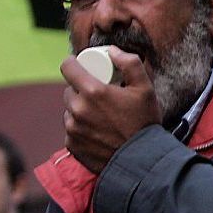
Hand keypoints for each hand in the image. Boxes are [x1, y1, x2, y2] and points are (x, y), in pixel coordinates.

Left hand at [61, 46, 160, 173]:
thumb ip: (130, 63)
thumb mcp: (146, 89)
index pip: (67, 67)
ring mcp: (72, 129)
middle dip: (80, 89)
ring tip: (100, 114)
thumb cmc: (144, 123)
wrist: (141, 161)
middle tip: (98, 94)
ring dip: (80, 109)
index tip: (80, 65)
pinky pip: (71, 129)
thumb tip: (111, 52)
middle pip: (69, 90)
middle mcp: (78, 109)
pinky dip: (80, 127)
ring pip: (70, 110)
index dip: (73, 63)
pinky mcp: (72, 145)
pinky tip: (97, 131)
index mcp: (93, 92)